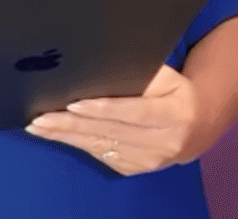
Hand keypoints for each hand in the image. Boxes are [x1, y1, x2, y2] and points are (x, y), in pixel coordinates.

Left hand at [26, 64, 206, 174]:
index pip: (135, 113)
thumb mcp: (170, 77)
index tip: (74, 104)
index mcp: (176, 114)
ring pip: (100, 147)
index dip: (104, 109)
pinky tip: (58, 135)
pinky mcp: (133, 169)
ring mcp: (148, 160)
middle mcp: (164, 142)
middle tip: (41, 118)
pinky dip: (77, 143)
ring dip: (67, 136)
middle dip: (72, 125)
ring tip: (39, 126)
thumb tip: (105, 68)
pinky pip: (100, 154)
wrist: (198, 127)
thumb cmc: (177, 93)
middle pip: (111, 132)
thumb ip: (144, 75)